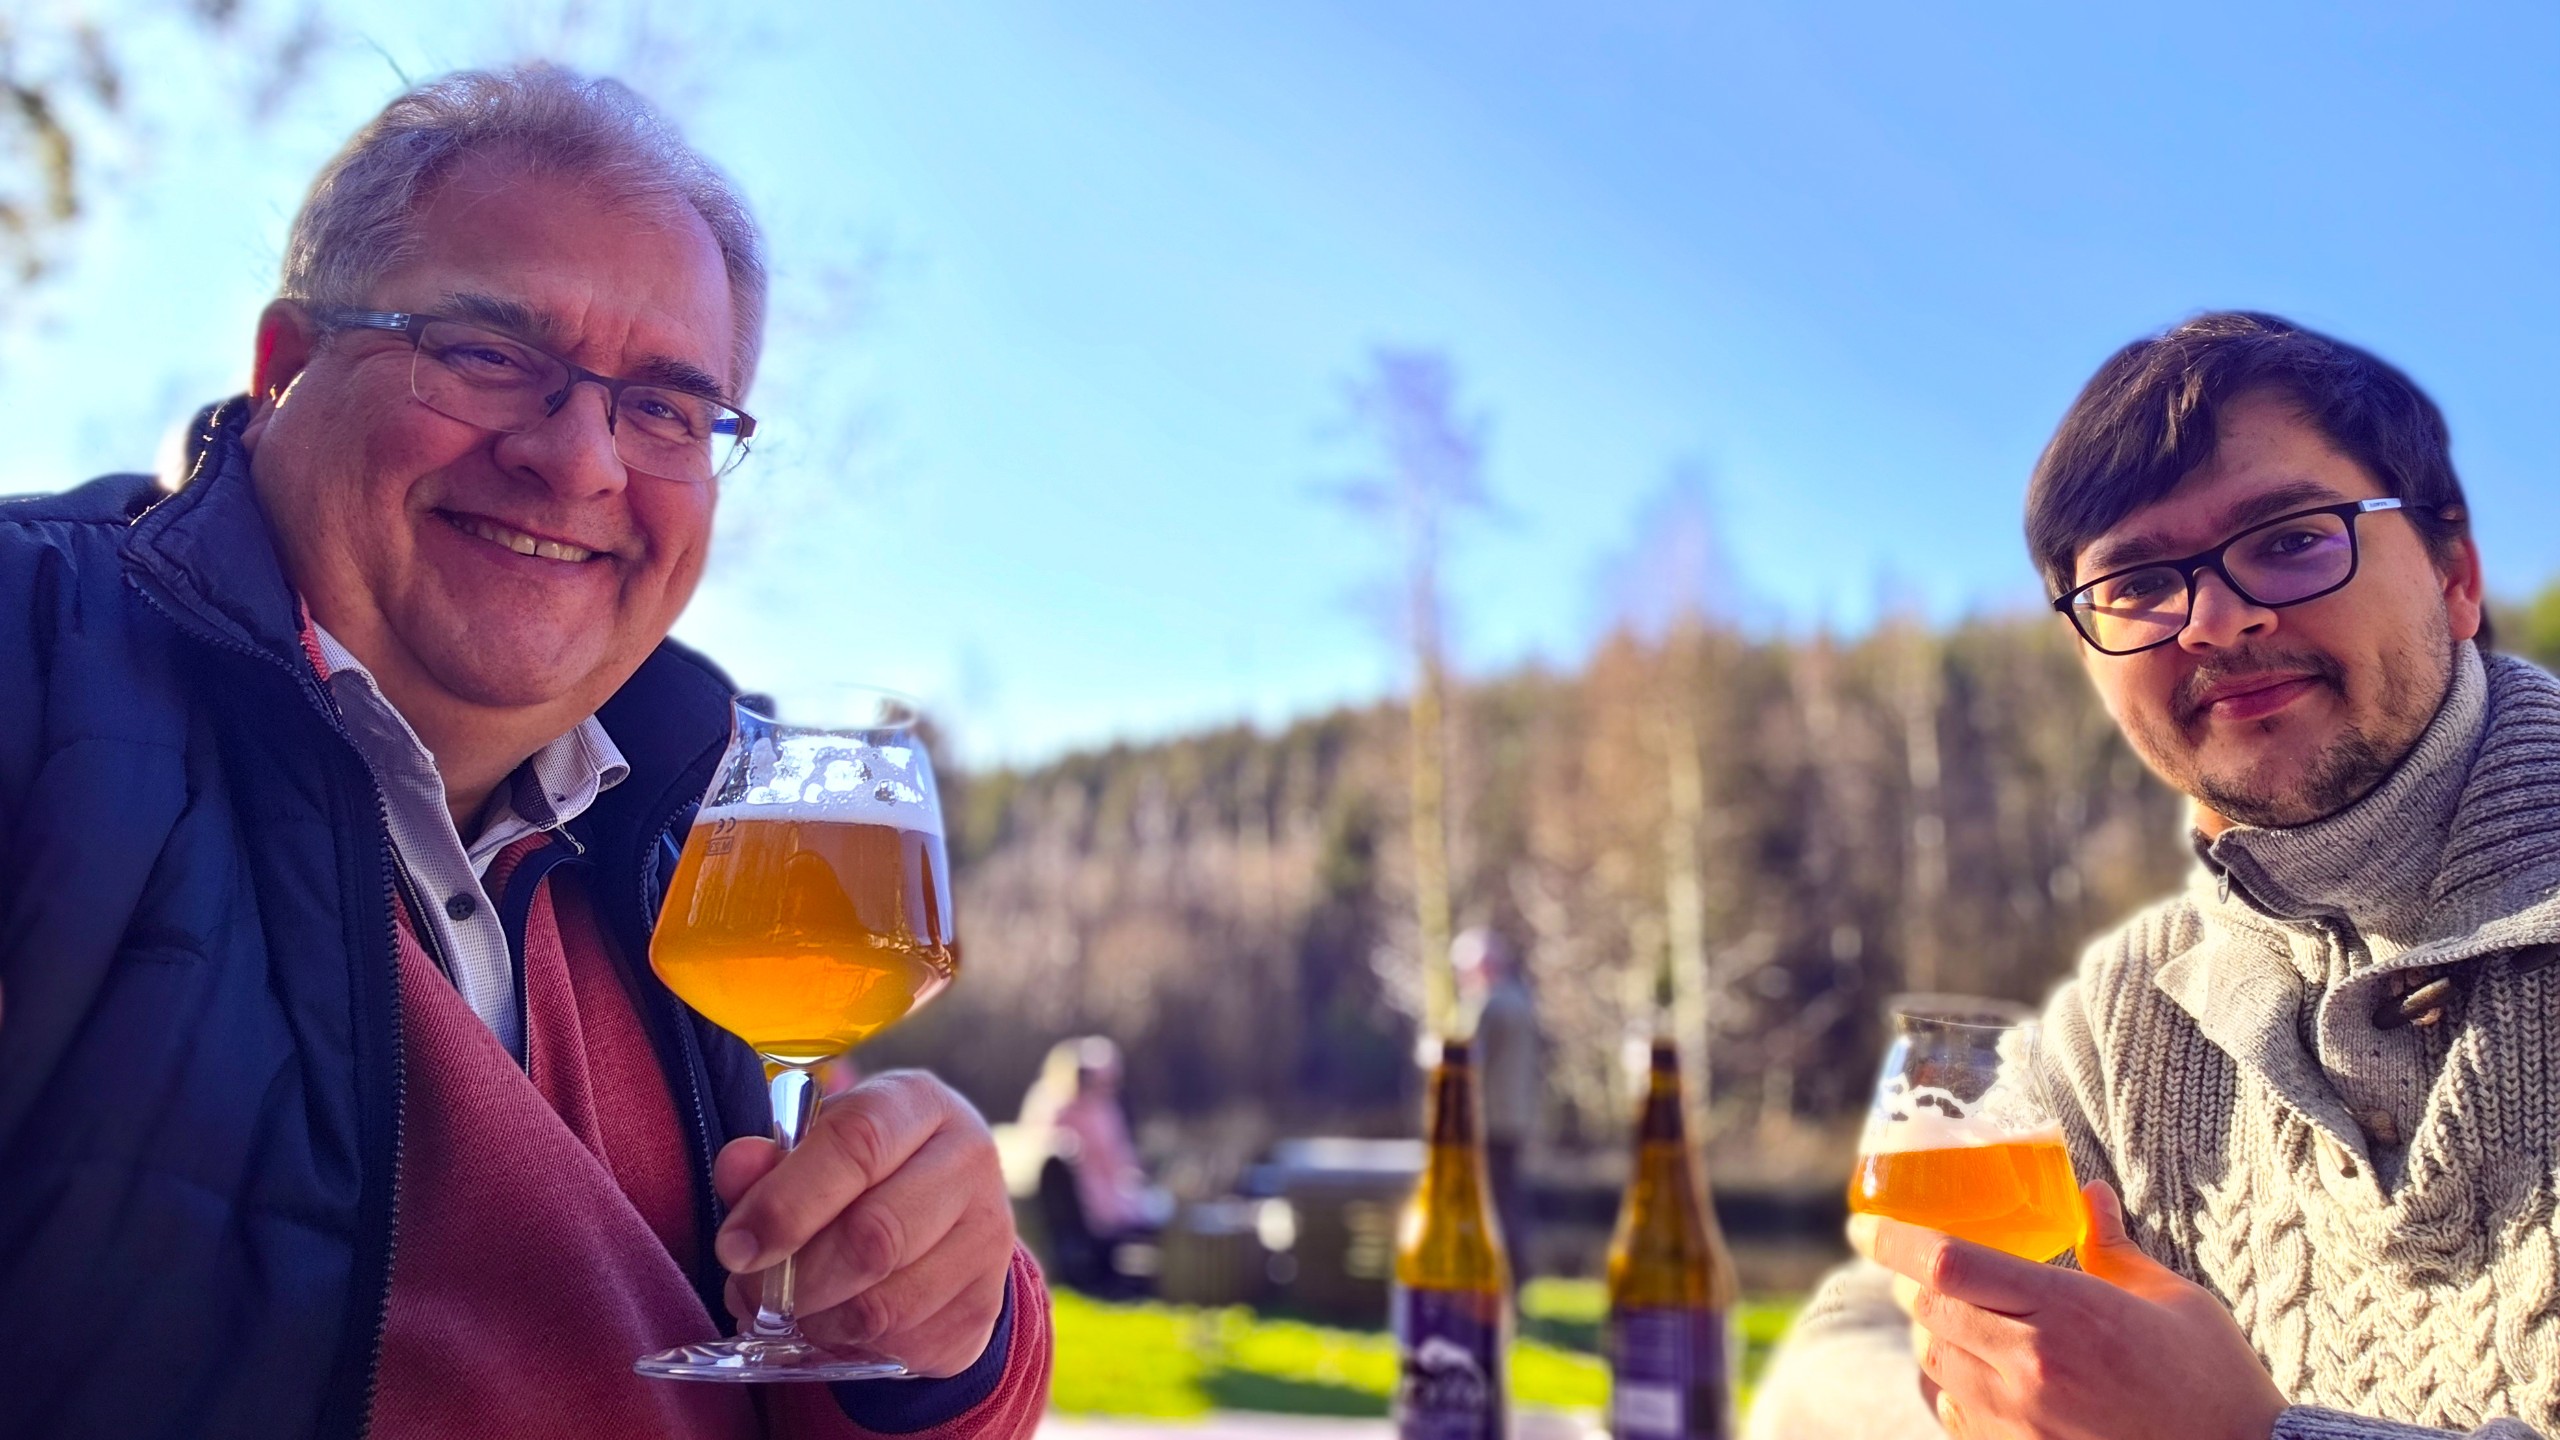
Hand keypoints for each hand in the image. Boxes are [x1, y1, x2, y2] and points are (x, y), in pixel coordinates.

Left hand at [713, 1070, 1015, 1376]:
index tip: (735, 1248)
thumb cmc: (858, 1170)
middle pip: (874, 1236)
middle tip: (749, 1293)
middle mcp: (970, 1160)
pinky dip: (852, 1348)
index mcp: (921, 1103)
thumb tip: (736, 1167)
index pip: (857, 1144)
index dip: (786, 1202)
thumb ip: (767, 1161)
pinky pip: (903, 1346)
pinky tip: (835, 1324)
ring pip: (885, 1306)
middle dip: (795, 1279)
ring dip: (817, 1322)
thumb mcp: (811, 1147)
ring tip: (790, 1311)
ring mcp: (990, 1235)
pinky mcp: (986, 1302)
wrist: (938, 1208)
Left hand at [1849, 1181, 2284, 1439]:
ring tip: (1953, 1312)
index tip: (1863, 1223)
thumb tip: (2088, 1194)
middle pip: (1929, 1307)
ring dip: (1931, 1330)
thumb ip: (2114, 1246)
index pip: (1946, 1262)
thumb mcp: (2172, 1299)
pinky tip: (1976, 1371)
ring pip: (1934, 1360)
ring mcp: (2018, 1417)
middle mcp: (2029, 1364)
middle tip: (1917, 1262)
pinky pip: (1953, 1410)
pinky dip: (1950, 1383)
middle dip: (1913, 1280)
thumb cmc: (2213, 1381)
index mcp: (2065, 1311)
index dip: (1891, 1238)